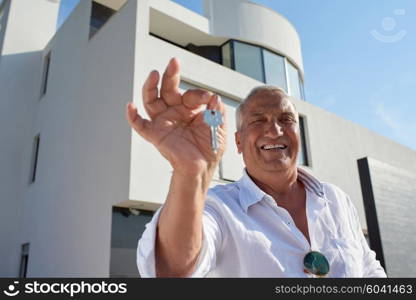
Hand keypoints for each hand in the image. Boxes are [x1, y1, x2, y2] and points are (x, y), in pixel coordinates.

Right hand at [126, 58, 226, 175]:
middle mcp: (174, 112)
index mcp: (189, 109)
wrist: (202, 168)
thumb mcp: (219, 126)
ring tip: (154, 74)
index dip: (198, 94)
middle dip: (170, 75)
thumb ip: (217, 110)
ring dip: (150, 87)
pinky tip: (130, 106)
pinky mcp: (155, 134)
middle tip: (174, 62)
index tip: (207, 100)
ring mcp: (163, 122)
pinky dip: (132, 116)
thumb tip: (213, 96)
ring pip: (151, 100)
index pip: (190, 94)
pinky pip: (139, 124)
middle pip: (167, 89)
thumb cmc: (210, 148)